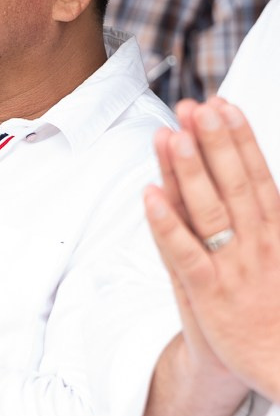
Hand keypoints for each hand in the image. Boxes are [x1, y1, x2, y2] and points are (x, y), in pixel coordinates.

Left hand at [145, 98, 279, 401]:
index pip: (258, 176)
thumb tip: (261, 185)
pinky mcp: (209, 295)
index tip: (224, 105)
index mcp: (278, 232)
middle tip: (196, 104)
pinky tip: (149, 197)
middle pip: (233, 183)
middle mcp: (258, 244)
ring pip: (209, 210)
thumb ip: (270, 219)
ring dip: (188, 171)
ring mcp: (234, 268)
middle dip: (213, 141)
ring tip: (171, 134)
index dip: (240, 139)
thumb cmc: (279, 311)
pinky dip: (166, 224)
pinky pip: (184, 254)